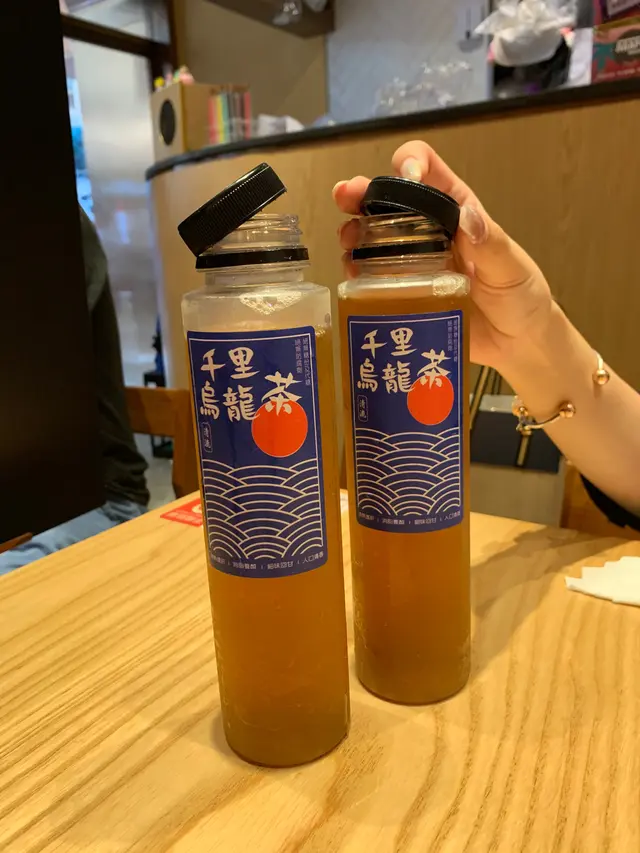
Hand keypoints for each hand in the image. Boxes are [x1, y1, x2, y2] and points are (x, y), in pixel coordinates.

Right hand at [333, 140, 552, 369]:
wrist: (515, 345)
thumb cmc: (520, 298)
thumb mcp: (510, 267)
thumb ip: (490, 244)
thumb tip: (466, 217)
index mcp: (456, 210)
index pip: (427, 170)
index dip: (410, 163)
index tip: (403, 177)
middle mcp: (427, 231)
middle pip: (386, 200)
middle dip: (361, 193)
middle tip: (345, 197)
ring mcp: (410, 262)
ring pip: (370, 236)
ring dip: (352, 233)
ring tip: (346, 242)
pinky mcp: (401, 293)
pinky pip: (371, 277)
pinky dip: (356, 272)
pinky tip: (352, 276)